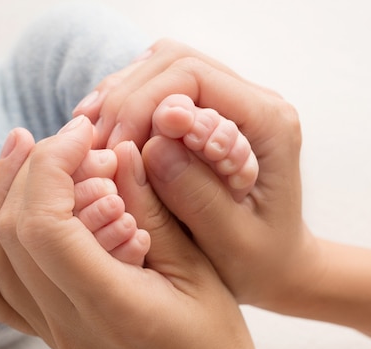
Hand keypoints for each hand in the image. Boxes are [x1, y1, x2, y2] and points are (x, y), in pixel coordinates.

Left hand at [0, 117, 288, 348]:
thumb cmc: (215, 342)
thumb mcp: (199, 268)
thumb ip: (155, 208)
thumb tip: (122, 152)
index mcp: (110, 305)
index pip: (46, 224)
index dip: (52, 167)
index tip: (80, 134)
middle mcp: (68, 324)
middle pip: (12, 234)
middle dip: (27, 171)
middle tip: (55, 136)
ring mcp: (52, 333)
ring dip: (0, 199)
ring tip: (20, 155)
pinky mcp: (50, 334)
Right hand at [77, 38, 316, 311]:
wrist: (278, 264)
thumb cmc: (259, 262)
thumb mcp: (233, 241)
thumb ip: (197, 194)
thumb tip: (153, 145)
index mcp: (269, 124)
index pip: (194, 77)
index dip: (143, 105)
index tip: (114, 150)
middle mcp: (252, 101)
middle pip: (173, 62)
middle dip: (125, 101)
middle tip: (98, 149)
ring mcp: (228, 103)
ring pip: (159, 68)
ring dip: (118, 99)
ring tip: (91, 141)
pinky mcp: (205, 113)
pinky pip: (154, 88)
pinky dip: (121, 106)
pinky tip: (99, 133)